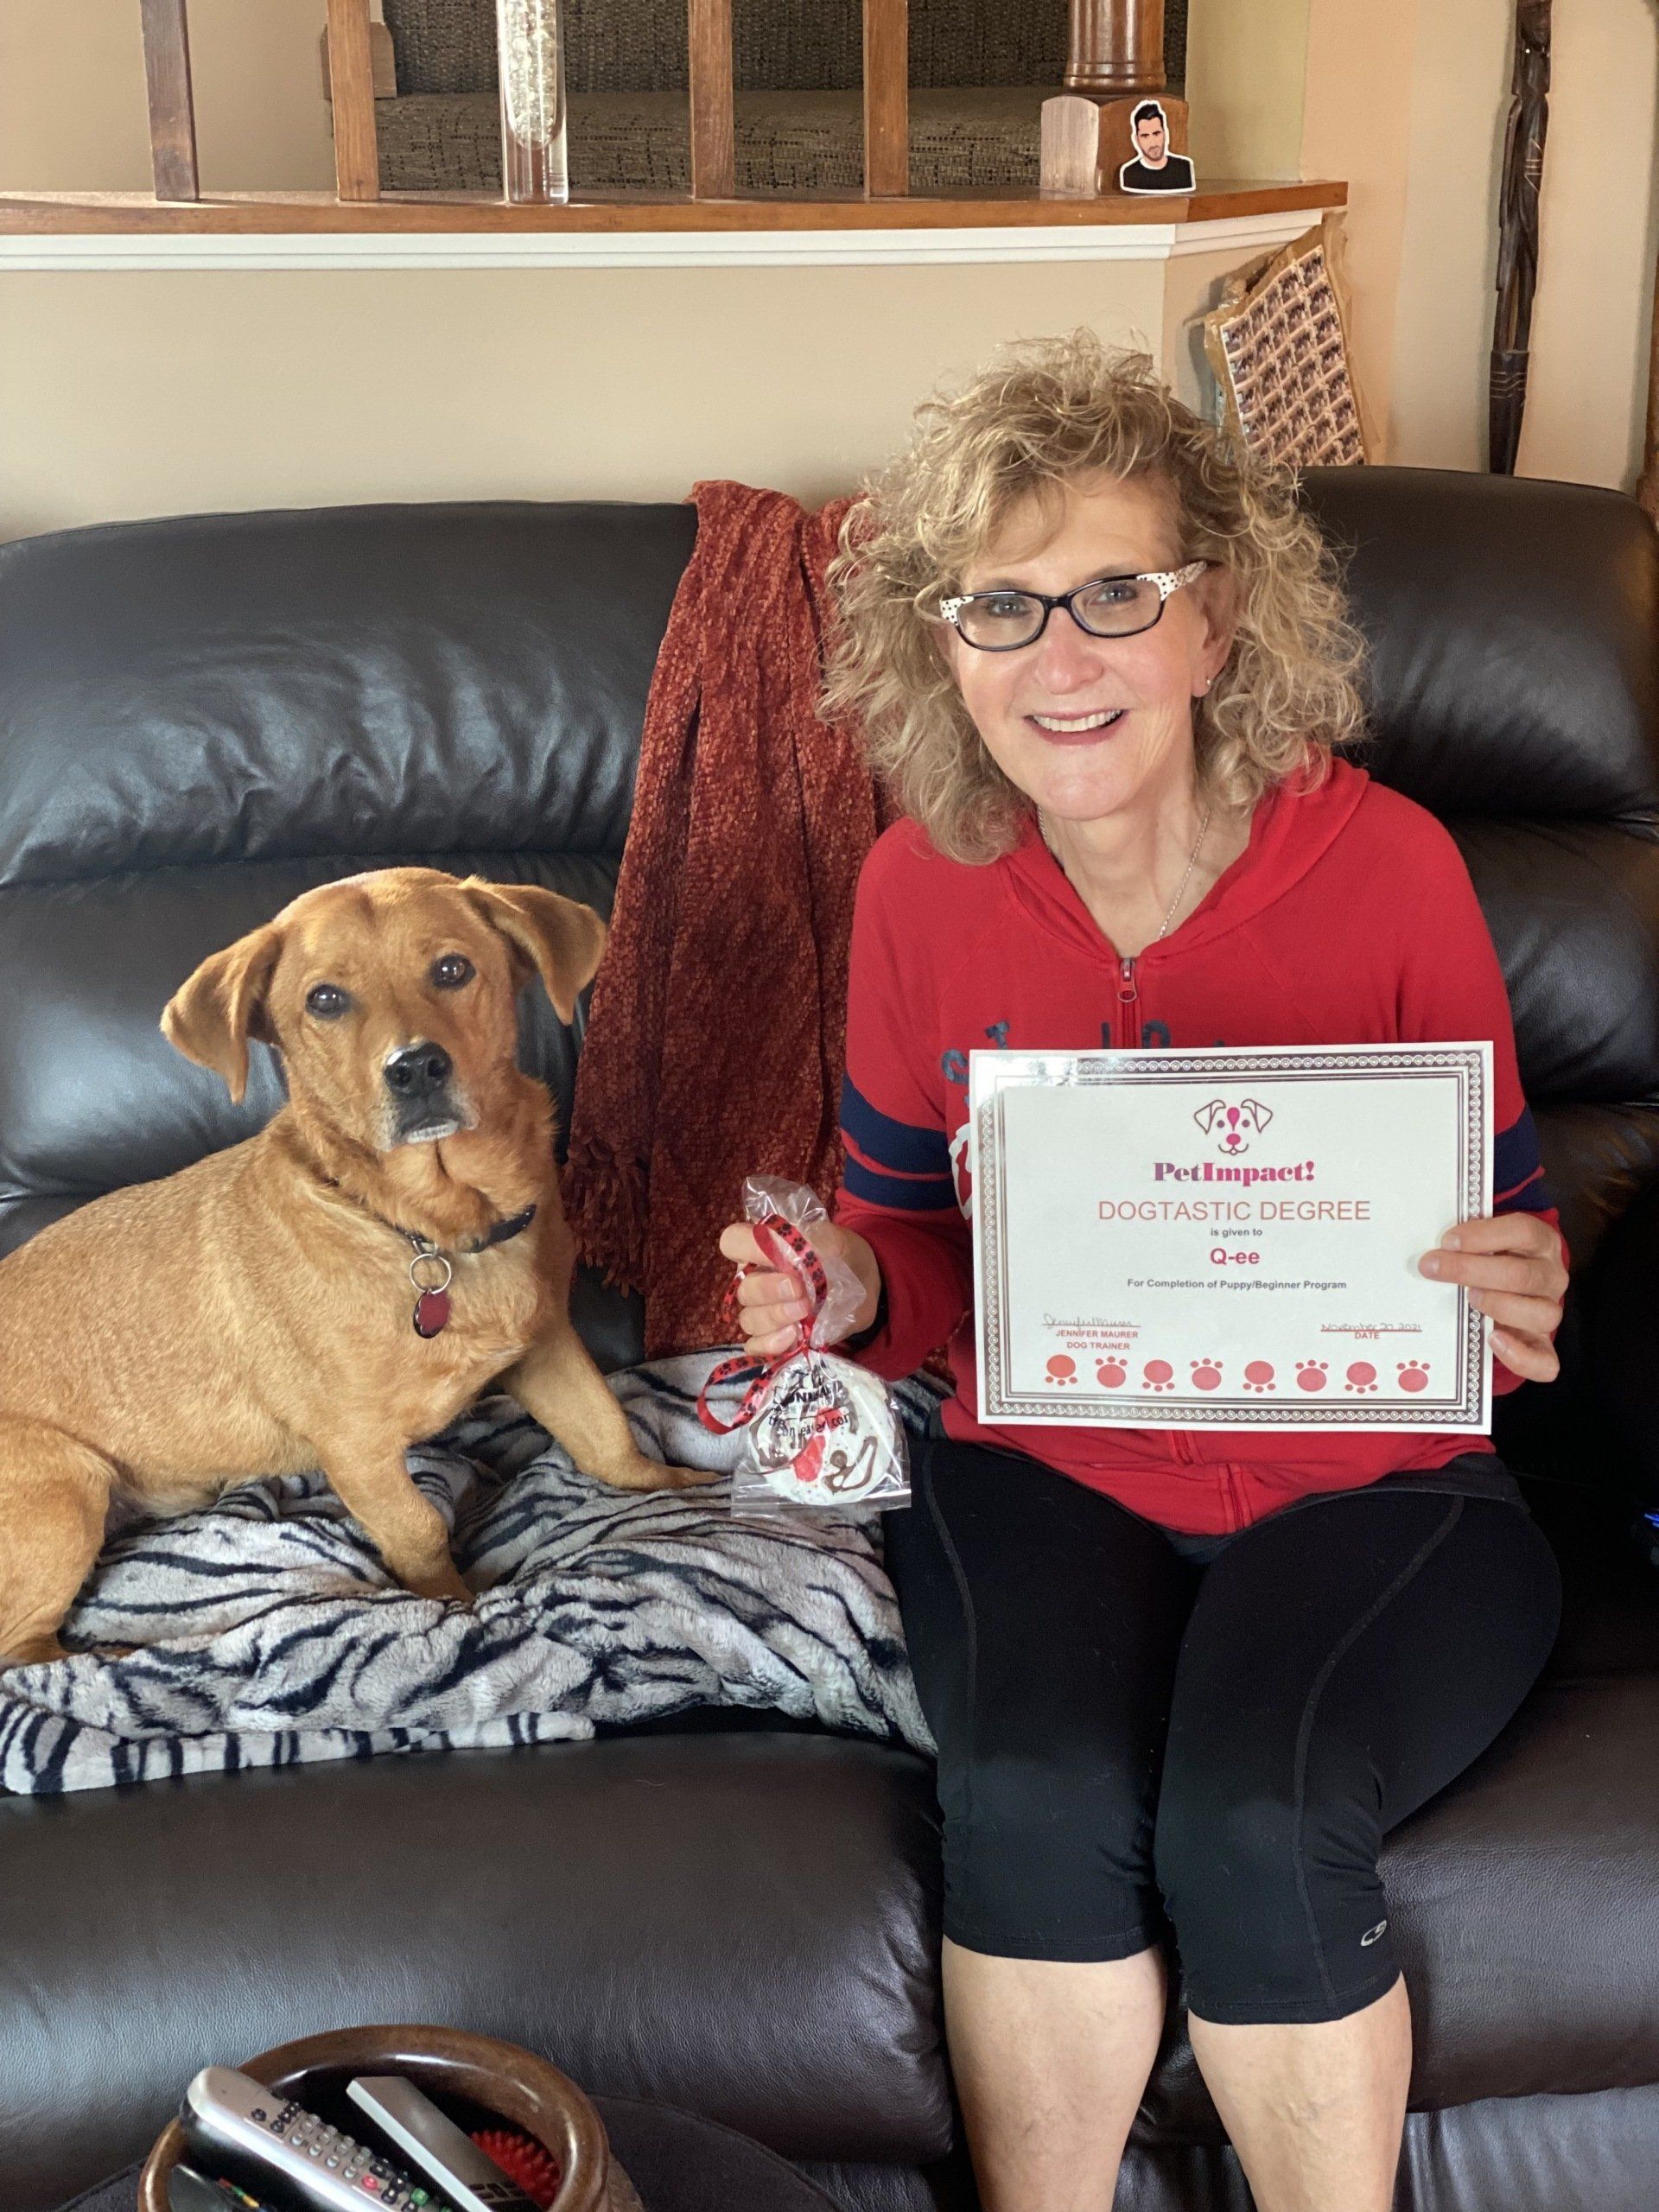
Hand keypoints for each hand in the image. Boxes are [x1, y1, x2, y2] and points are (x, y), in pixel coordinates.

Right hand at [717, 1219, 881, 1359]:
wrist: (868, 1285)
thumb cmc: (843, 1256)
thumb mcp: (834, 1239)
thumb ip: (811, 1240)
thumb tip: (785, 1249)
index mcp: (763, 1248)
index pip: (733, 1241)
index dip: (746, 1247)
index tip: (776, 1257)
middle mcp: (757, 1279)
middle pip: (744, 1290)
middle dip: (770, 1292)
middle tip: (801, 1291)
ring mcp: (765, 1310)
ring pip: (749, 1320)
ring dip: (775, 1318)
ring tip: (803, 1313)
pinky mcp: (777, 1337)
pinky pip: (756, 1346)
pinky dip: (771, 1343)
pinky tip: (794, 1336)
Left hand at [1417, 1213, 1566, 1382]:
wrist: (1508, 1288)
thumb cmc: (1489, 1259)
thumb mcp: (1484, 1243)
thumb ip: (1467, 1243)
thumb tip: (1431, 1252)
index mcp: (1541, 1242)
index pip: (1523, 1231)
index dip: (1484, 1235)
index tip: (1447, 1241)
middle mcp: (1551, 1277)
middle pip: (1521, 1274)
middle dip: (1471, 1270)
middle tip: (1433, 1268)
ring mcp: (1549, 1311)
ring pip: (1539, 1314)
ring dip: (1497, 1305)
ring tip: (1468, 1299)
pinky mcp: (1542, 1346)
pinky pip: (1544, 1361)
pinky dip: (1519, 1355)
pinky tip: (1493, 1340)